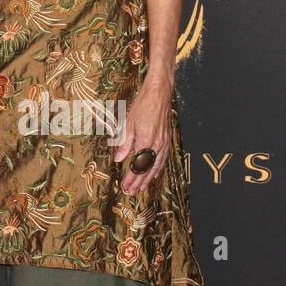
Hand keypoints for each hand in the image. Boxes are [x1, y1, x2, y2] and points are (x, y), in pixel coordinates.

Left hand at [113, 78, 170, 194]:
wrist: (160, 93)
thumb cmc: (143, 105)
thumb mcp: (129, 122)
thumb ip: (124, 143)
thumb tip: (118, 159)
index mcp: (145, 141)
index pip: (137, 166)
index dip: (131, 178)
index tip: (124, 187)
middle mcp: (156, 144)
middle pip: (147, 169)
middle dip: (139, 182)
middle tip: (131, 192)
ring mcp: (164, 142)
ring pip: (156, 166)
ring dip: (149, 179)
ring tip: (142, 188)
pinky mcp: (167, 139)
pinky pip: (163, 158)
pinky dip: (159, 168)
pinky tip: (155, 174)